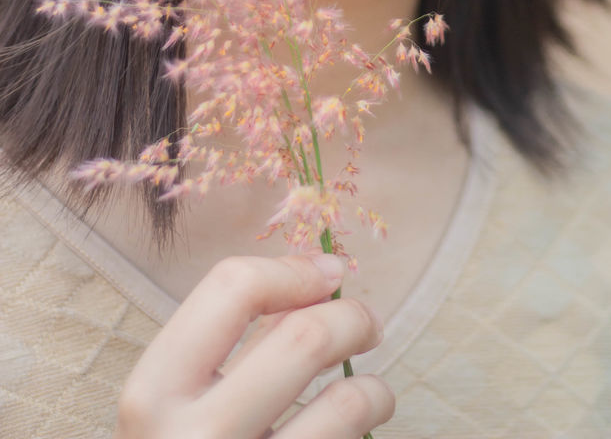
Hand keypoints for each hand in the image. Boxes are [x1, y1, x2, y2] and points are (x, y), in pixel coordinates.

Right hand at [114, 251, 394, 437]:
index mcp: (154, 391)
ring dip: (375, 390)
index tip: (329, 273)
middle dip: (353, 318)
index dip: (293, 269)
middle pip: (305, 338)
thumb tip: (315, 280)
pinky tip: (359, 434)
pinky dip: (366, 433)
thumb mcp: (171, 405)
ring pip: (347, 404)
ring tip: (374, 394)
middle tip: (368, 324)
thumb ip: (219, 348)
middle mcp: (194, 437)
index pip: (233, 288)